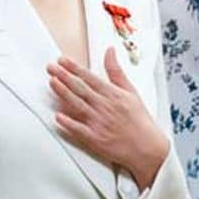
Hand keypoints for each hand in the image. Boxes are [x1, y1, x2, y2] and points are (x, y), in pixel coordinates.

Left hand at [48, 50, 170, 188]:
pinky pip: (79, 130)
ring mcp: (99, 122)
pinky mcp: (95, 139)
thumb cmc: (139, 120)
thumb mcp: (131, 91)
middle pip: (80, 88)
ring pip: (77, 104)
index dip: (74, 68)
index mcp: (112, 94)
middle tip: (51, 67)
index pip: (89, 77)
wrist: (147, 148)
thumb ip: (116, 71)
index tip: (62, 60)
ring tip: (52, 82)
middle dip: (64, 76)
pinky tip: (58, 116)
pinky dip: (68, 123)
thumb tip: (110, 51)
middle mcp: (104, 106)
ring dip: (63, 93)